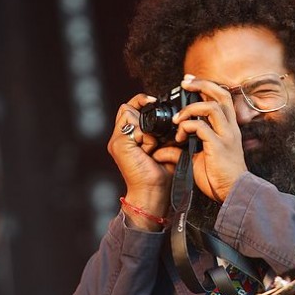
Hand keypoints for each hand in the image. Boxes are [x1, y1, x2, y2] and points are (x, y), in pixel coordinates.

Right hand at [108, 93, 180, 228]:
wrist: (153, 193)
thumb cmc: (161, 174)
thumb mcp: (165, 147)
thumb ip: (164, 132)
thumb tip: (177, 118)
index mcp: (128, 138)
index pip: (129, 108)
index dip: (141, 101)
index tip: (155, 102)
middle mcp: (119, 138)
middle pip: (126, 107)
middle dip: (143, 110)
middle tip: (156, 127)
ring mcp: (117, 141)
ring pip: (129, 113)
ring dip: (146, 127)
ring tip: (152, 145)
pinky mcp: (119, 145)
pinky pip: (134, 128)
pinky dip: (147, 137)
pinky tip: (150, 151)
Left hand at [169, 75, 247, 201]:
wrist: (233, 191)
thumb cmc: (218, 177)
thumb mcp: (198, 159)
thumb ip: (182, 150)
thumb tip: (164, 148)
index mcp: (228, 128)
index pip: (221, 98)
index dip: (206, 86)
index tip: (189, 82)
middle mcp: (230, 128)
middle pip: (221, 94)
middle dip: (202, 84)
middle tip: (185, 83)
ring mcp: (226, 136)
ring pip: (211, 107)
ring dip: (190, 109)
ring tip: (177, 119)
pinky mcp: (219, 145)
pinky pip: (201, 127)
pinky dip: (187, 127)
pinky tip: (180, 135)